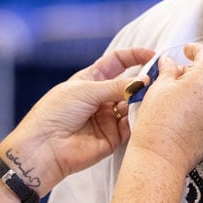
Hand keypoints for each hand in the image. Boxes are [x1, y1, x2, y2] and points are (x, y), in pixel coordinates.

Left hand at [0, 47, 154, 195]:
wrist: (45, 147)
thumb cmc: (56, 112)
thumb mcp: (86, 90)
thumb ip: (116, 86)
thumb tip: (144, 80)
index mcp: (90, 80)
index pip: (116, 62)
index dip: (134, 56)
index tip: (153, 55)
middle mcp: (101, 98)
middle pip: (129, 84)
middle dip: (143, 80)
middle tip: (157, 78)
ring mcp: (108, 117)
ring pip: (133, 105)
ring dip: (142, 100)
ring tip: (149, 97)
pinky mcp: (113, 137)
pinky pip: (132, 126)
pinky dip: (140, 119)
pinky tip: (144, 114)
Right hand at [130, 43, 202, 173]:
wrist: (161, 157)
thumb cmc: (157, 123)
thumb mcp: (158, 88)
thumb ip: (168, 71)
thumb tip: (169, 63)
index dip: (196, 49)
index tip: (186, 50)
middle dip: (192, 72)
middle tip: (171, 78)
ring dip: (195, 90)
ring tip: (173, 98)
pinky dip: (199, 106)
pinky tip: (180, 113)